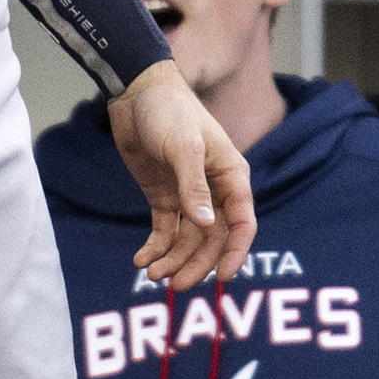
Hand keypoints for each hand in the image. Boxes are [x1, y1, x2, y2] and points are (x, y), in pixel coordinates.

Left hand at [114, 60, 254, 290]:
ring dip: (173, 258)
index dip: (234, 252)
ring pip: (188, 237)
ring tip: (152, 275)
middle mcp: (214, 190)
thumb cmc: (168, 112)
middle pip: (211, 237)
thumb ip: (193, 186)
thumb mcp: (182, 147)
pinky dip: (155, 246)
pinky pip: (165, 228)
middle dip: (196, 263)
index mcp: (232, 177)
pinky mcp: (163, 195)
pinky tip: (141, 259)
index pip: (241, 223)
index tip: (221, 277)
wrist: (136, 93)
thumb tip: (205, 224)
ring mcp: (188, 194)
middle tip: (175, 285)